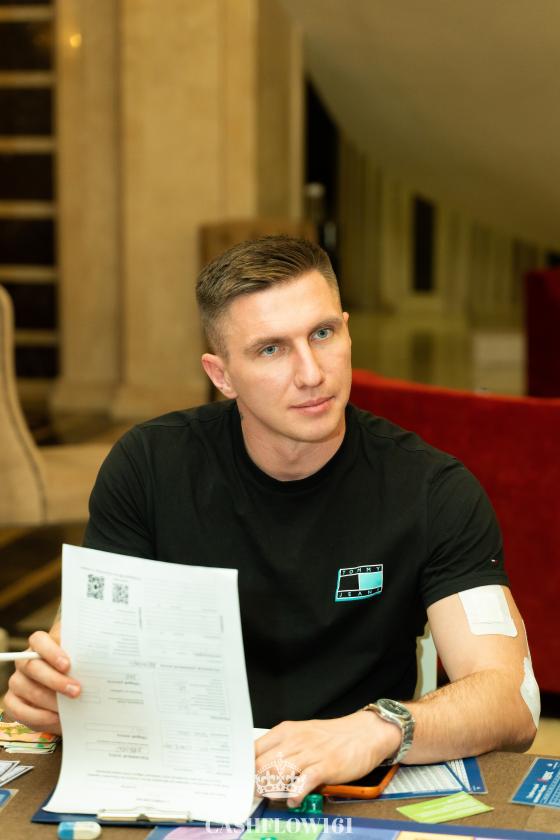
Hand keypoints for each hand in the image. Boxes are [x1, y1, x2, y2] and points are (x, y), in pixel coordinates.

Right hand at [3, 622, 80, 734]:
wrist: (72, 699)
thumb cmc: (79, 674)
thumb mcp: (83, 663)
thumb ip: (84, 657)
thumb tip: (99, 658)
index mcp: (42, 645)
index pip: (38, 640)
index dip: (50, 652)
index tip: (67, 665)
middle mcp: (26, 662)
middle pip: (32, 666)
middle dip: (55, 680)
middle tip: (76, 691)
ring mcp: (18, 681)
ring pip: (26, 688)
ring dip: (49, 700)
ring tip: (68, 708)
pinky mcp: (13, 702)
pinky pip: (17, 709)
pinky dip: (37, 715)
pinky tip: (55, 717)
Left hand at [254, 710, 400, 805]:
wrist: (364, 733)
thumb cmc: (332, 737)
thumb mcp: (302, 734)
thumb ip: (283, 748)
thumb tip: (261, 767)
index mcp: (286, 731)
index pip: (254, 749)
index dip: (244, 768)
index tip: (239, 781)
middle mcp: (295, 740)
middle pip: (262, 764)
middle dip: (253, 783)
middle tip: (252, 795)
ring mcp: (310, 753)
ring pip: (278, 773)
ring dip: (270, 791)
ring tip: (270, 799)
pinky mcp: (325, 767)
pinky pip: (303, 783)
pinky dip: (295, 795)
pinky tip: (293, 800)